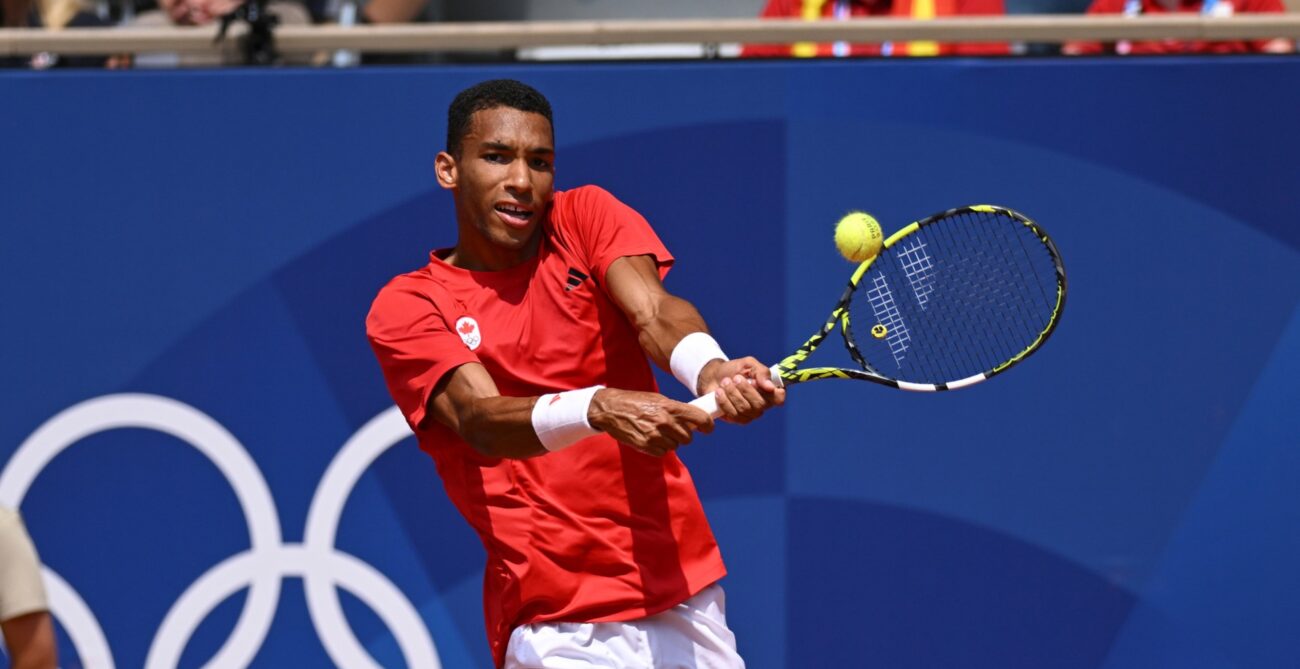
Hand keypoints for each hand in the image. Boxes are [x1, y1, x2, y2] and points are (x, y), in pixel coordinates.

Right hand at [588, 388, 713, 456]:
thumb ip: (676, 410)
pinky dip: (659, 448)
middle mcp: (665, 421)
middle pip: (688, 437)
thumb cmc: (636, 401)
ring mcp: (655, 435)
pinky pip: (662, 452)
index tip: (707, 428)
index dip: (707, 425)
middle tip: (673, 429)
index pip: (700, 418)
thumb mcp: (658, 399)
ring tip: (657, 431)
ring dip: (670, 441)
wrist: (611, 409)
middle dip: (683, 434)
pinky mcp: (646, 446)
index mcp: (670, 407)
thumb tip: (694, 421)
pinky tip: (650, 438)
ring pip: (675, 446)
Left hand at [698, 357, 785, 423]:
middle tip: (736, 378)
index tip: (759, 383)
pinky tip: (719, 392)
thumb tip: (770, 387)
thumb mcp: (749, 364)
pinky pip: (733, 414)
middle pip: (760, 404)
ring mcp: (750, 414)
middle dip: (745, 390)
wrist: (714, 376)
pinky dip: (725, 401)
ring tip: (725, 382)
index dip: (774, 394)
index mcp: (769, 391)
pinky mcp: (736, 419)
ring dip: (733, 393)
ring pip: (745, 409)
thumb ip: (761, 372)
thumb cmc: (735, 370)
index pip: (779, 398)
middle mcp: (762, 405)